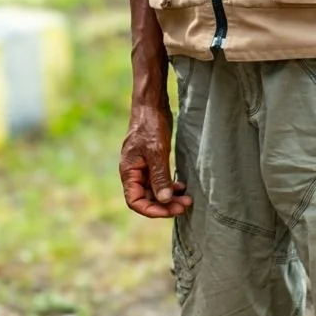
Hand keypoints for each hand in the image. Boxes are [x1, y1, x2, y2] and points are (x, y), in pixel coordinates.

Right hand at [118, 104, 191, 218]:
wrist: (151, 105)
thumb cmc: (150, 125)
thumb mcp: (157, 152)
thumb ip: (159, 177)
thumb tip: (164, 200)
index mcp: (129, 172)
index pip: (135, 201)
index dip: (152, 210)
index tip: (170, 210)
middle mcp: (134, 173)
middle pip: (147, 198)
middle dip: (165, 204)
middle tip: (185, 205)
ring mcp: (143, 168)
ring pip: (155, 191)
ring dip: (170, 197)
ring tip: (187, 198)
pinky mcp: (152, 162)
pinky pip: (159, 180)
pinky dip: (170, 186)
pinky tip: (181, 186)